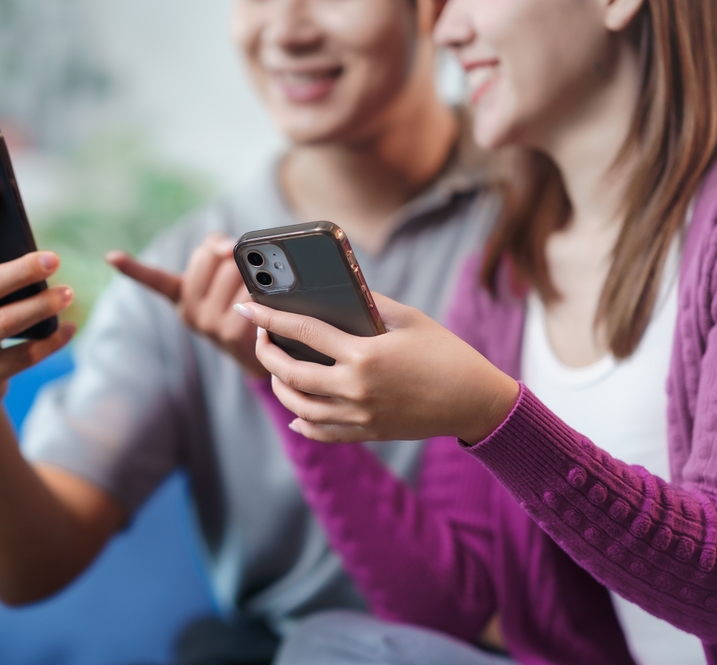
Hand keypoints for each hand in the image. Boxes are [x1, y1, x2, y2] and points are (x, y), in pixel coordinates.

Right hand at [106, 233, 265, 376]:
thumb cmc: (242, 303)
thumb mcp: (223, 274)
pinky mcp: (227, 333)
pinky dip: (259, 291)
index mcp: (181, 296)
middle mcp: (187, 312)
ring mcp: (205, 324)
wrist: (261, 351)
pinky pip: (246, 292)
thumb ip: (218, 248)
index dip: (132, 268)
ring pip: (229, 271)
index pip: (154, 279)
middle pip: (207, 256)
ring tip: (254, 289)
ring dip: (248, 272)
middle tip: (243, 271)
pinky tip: (260, 303)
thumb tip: (225, 246)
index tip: (111, 256)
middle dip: (228, 256)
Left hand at [235, 293, 518, 443]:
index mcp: (364, 354)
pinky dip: (303, 422)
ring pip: (299, 406)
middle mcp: (355, 388)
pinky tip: (295, 410)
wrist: (476, 401)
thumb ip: (368, 303)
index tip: (246, 305)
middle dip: (266, 352)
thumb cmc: (445, 352)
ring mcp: (359, 415)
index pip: (302, 332)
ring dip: (278, 385)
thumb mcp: (408, 319)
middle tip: (259, 336)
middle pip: (290, 373)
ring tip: (275, 368)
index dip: (269, 317)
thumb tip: (333, 289)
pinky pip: (322, 432)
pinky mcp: (367, 433)